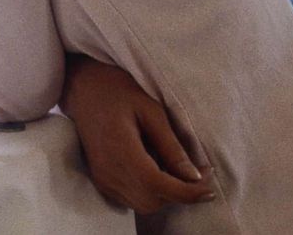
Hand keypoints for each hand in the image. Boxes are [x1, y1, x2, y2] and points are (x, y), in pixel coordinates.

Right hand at [58, 54, 214, 213]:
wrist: (82, 88)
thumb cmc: (118, 91)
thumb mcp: (151, 111)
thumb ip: (171, 146)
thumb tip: (194, 177)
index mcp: (121, 149)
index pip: (159, 185)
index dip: (188, 192)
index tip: (210, 188)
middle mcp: (108, 170)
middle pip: (152, 201)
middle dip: (179, 195)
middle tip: (197, 175)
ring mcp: (101, 177)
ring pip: (142, 204)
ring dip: (164, 196)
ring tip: (177, 172)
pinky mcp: (100, 179)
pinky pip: (130, 199)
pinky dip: (149, 193)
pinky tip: (156, 172)